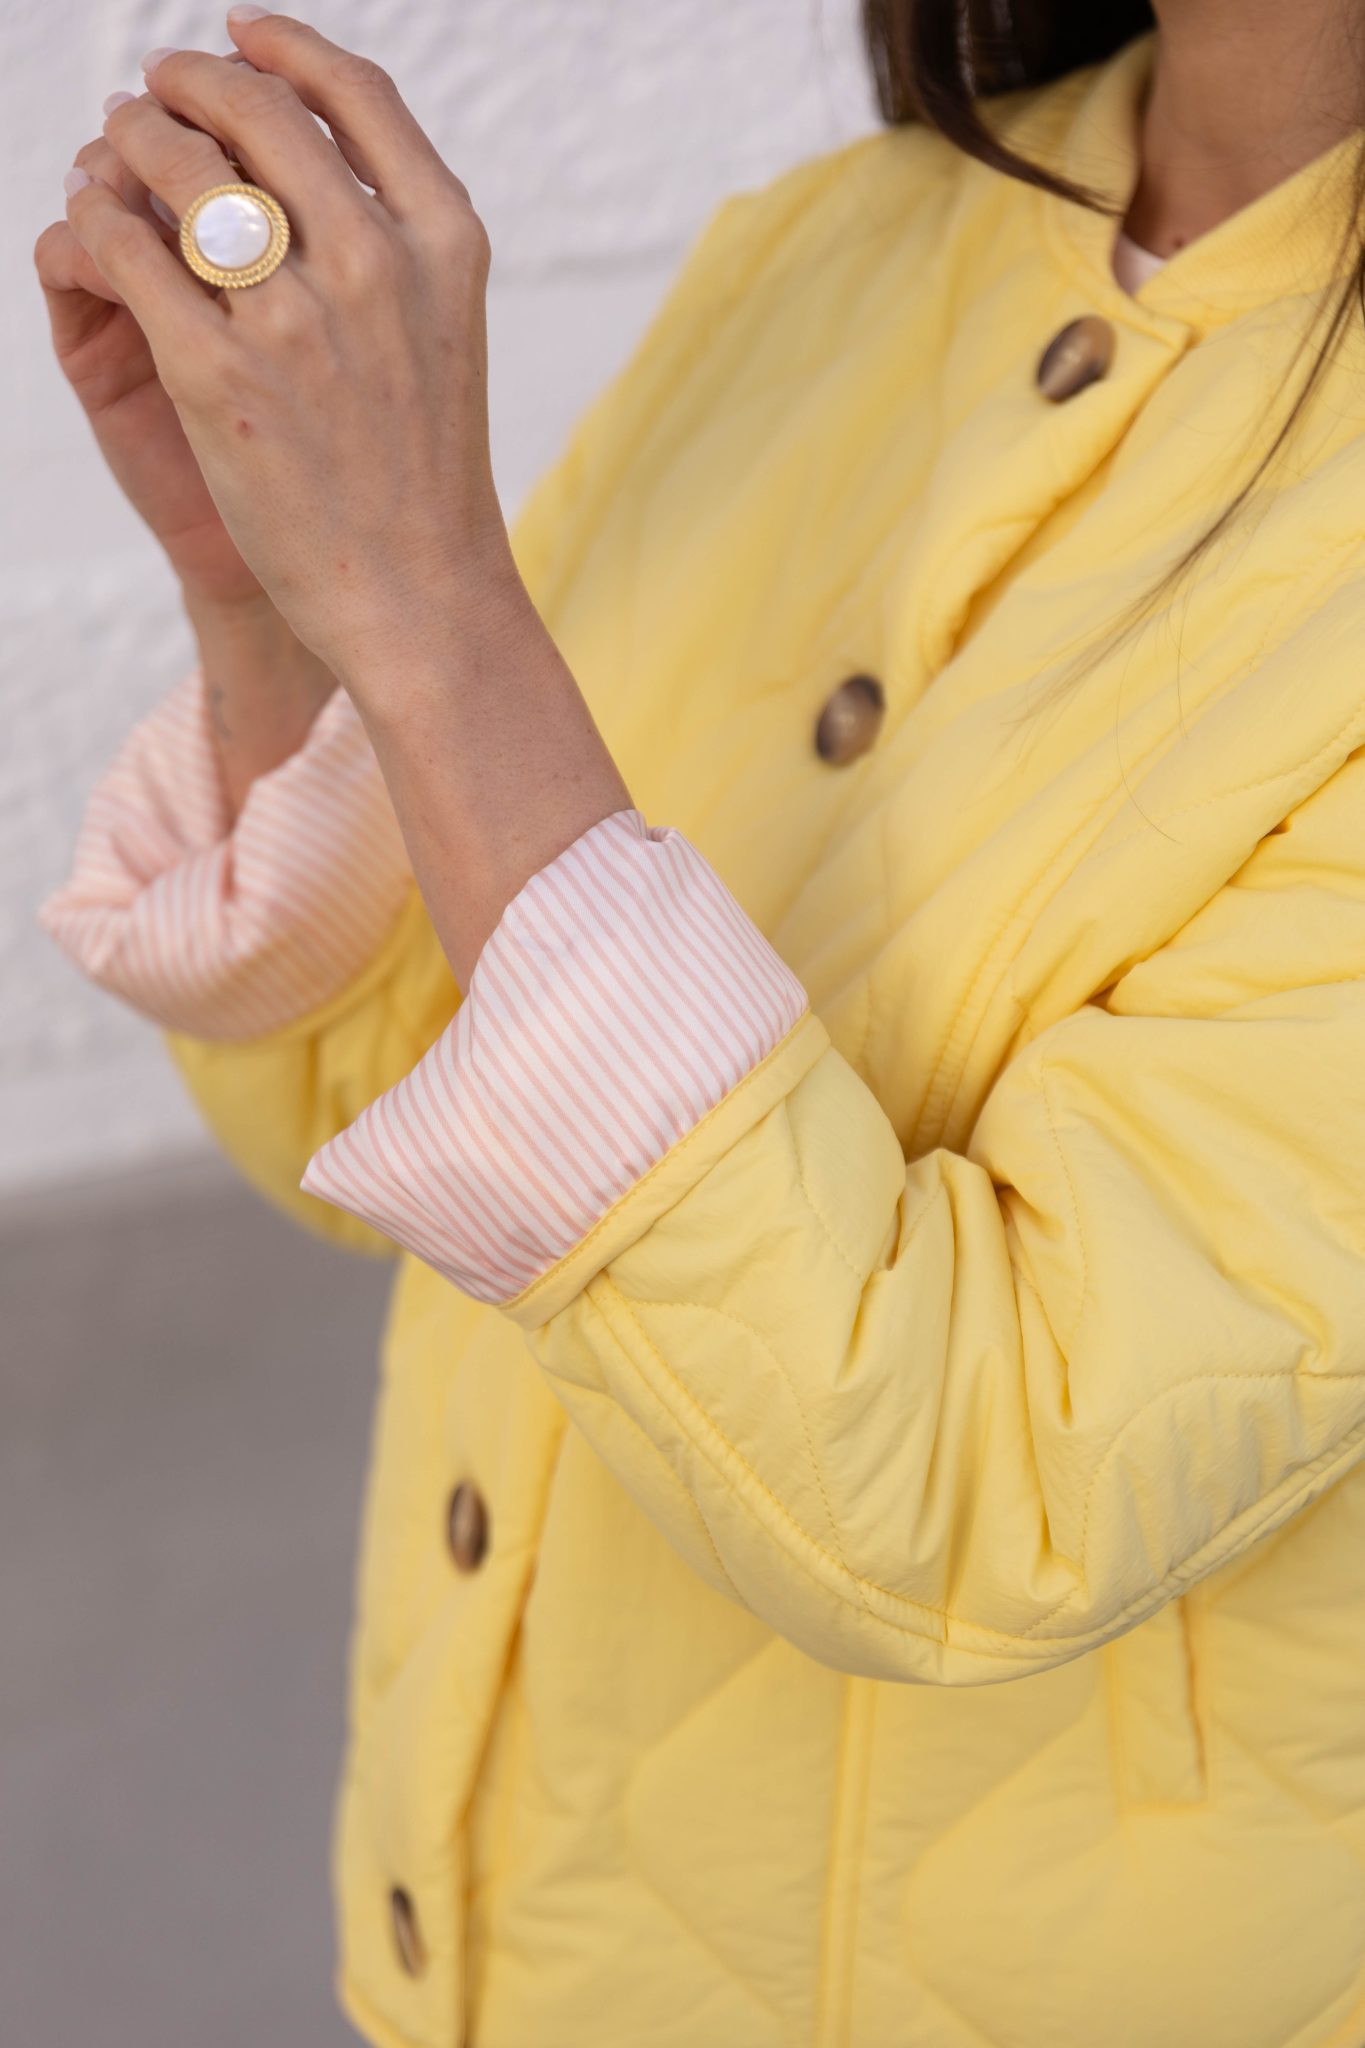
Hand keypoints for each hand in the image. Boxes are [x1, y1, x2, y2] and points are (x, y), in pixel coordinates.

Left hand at [62, 10, 519, 692]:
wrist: (419, 597)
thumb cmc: (426, 475)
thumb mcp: (444, 332)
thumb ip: (394, 241)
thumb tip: (310, 148)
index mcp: (442, 242)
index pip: (354, 93)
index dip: (283, 47)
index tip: (240, 35)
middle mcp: (373, 264)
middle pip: (258, 112)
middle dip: (192, 83)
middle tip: (160, 92)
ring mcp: (293, 320)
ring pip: (181, 167)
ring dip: (133, 135)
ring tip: (117, 144)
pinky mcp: (214, 376)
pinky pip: (127, 250)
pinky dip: (98, 218)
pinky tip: (94, 220)